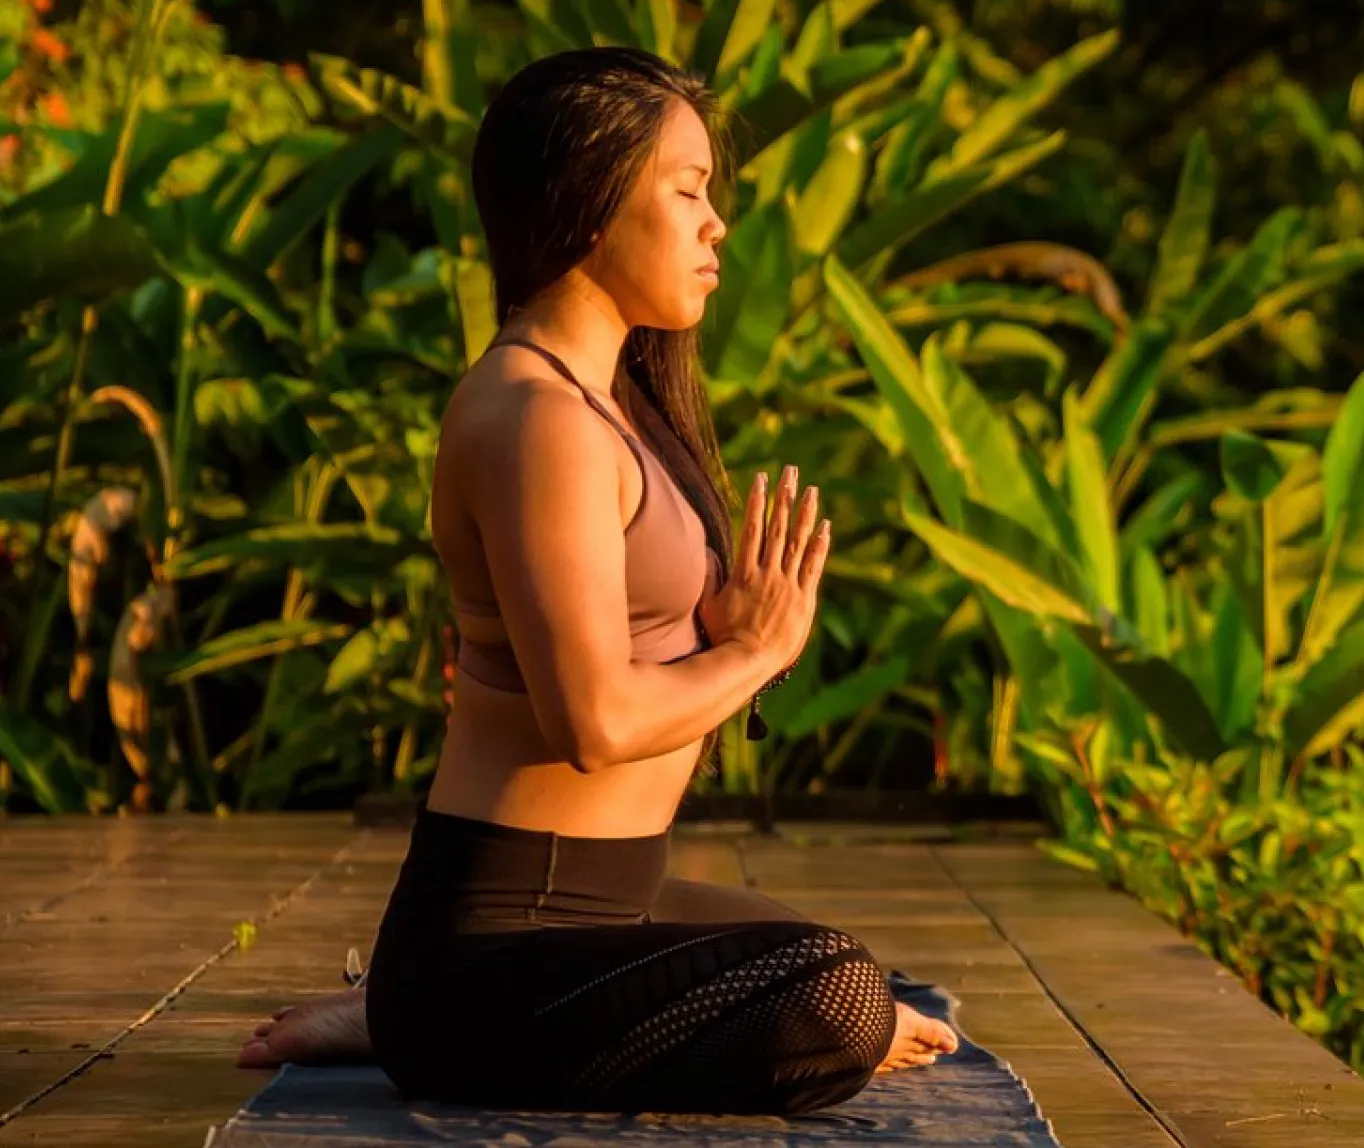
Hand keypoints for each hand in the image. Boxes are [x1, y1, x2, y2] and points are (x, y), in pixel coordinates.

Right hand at [698, 466, 829, 673]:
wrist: (747, 661)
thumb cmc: (723, 637)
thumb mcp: (708, 605)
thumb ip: (708, 576)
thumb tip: (706, 550)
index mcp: (744, 572)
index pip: (752, 528)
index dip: (758, 501)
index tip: (761, 479)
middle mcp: (768, 572)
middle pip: (777, 527)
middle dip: (784, 497)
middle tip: (790, 471)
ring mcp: (787, 585)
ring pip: (798, 542)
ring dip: (805, 514)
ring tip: (812, 490)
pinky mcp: (804, 599)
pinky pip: (814, 567)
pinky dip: (820, 546)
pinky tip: (825, 527)